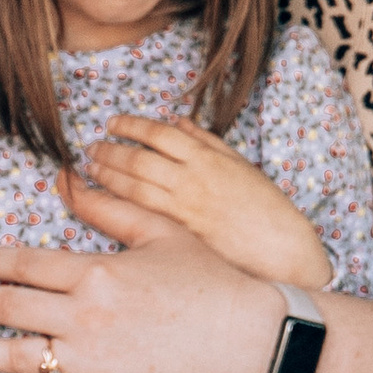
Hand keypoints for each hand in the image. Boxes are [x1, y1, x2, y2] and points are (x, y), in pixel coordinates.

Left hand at [0, 221, 281, 372]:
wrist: (250, 337)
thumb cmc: (212, 281)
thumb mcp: (162, 232)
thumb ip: (110, 208)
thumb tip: (67, 180)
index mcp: (95, 271)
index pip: (24, 264)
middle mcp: (84, 315)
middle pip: (8, 308)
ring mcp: (92, 359)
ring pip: (16, 357)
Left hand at [76, 118, 332, 288]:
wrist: (282, 250)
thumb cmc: (266, 209)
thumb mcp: (240, 166)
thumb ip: (206, 142)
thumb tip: (177, 122)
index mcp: (208, 158)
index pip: (160, 133)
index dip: (131, 125)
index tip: (112, 124)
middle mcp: (193, 180)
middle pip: (139, 158)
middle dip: (110, 151)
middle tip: (90, 149)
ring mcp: (184, 209)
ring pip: (134, 186)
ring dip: (107, 176)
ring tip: (90, 169)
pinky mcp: (179, 236)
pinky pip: (140, 214)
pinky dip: (117, 203)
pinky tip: (102, 200)